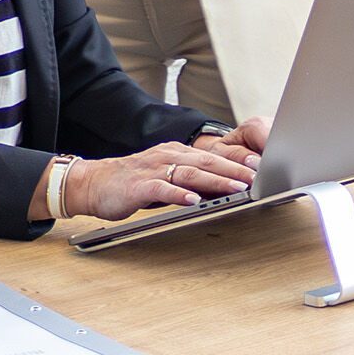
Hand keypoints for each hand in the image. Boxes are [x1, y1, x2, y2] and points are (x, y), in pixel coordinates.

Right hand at [63, 131, 259, 222]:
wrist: (93, 183)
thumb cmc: (131, 183)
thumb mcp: (165, 178)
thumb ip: (190, 181)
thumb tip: (220, 189)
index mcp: (176, 154)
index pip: (212, 157)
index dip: (236, 161)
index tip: (260, 167)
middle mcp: (168, 157)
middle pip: (207, 162)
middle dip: (234, 169)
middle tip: (258, 176)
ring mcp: (153, 170)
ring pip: (190, 173)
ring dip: (215, 181)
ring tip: (236, 188)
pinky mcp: (139, 186)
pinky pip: (162, 189)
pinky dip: (179, 194)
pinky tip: (194, 200)